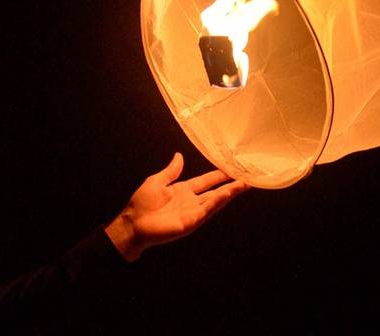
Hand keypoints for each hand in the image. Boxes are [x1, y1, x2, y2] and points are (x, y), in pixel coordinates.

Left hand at [104, 152, 249, 261]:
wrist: (132, 224)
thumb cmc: (141, 204)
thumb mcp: (157, 181)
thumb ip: (171, 171)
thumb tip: (179, 156)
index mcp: (183, 190)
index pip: (206, 181)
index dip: (218, 175)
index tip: (231, 167)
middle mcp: (191, 201)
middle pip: (216, 191)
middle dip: (231, 184)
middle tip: (247, 176)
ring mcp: (193, 212)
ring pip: (215, 200)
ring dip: (230, 193)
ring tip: (245, 184)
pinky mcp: (191, 221)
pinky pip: (206, 209)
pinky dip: (217, 201)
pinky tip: (226, 194)